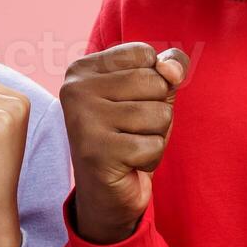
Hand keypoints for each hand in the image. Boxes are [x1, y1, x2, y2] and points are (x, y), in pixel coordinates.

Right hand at [61, 42, 189, 244]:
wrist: (107, 193)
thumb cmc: (130, 135)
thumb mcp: (153, 92)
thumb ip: (169, 66)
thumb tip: (171, 71)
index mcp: (82, 69)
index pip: (144, 54)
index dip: (154, 81)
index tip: (130, 103)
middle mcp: (75, 90)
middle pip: (154, 82)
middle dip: (158, 111)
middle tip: (131, 130)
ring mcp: (83, 121)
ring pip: (158, 114)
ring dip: (156, 136)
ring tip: (131, 146)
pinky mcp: (97, 153)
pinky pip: (153, 145)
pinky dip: (151, 158)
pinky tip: (129, 163)